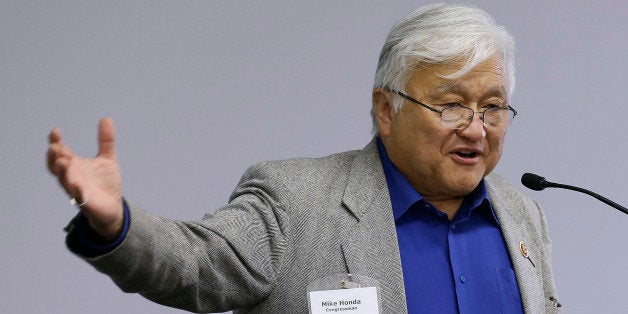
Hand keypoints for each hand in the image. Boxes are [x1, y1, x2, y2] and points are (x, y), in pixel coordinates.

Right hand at [47, 118, 123, 240]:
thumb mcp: (107, 159)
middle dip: (54, 157)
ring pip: (64, 181)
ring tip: (62, 162)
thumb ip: (106, 141)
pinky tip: (78, 186)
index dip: (56, 142)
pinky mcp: (85, 202)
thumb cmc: (105, 183)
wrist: (113, 207)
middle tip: (55, 147)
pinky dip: (77, 191)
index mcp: (75, 165)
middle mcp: (72, 176)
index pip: (61, 151)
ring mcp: (77, 190)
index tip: (55, 131)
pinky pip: (79, 197)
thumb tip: (106, 118)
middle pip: (56, 166)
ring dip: (62, 172)